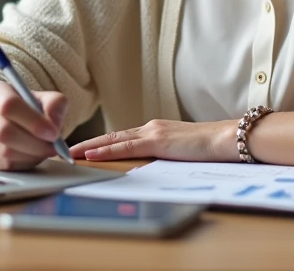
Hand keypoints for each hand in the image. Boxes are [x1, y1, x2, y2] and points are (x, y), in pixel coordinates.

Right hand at [0, 82, 67, 170]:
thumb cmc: (22, 107)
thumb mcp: (40, 98)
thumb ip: (54, 104)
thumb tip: (55, 125)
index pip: (10, 106)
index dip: (33, 122)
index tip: (53, 133)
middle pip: (5, 133)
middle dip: (35, 145)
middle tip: (53, 148)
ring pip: (4, 153)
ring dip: (30, 156)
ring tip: (43, 151)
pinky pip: (3, 166)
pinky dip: (22, 164)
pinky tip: (30, 156)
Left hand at [70, 119, 237, 162]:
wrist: (227, 139)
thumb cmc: (210, 147)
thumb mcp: (182, 151)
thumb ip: (166, 154)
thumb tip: (154, 165)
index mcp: (157, 130)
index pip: (122, 136)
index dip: (102, 143)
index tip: (84, 148)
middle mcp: (151, 127)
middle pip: (112, 136)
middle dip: (89, 144)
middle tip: (66, 150)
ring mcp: (153, 132)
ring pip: (114, 140)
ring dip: (90, 147)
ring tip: (70, 153)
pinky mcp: (157, 142)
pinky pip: (125, 147)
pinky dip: (105, 151)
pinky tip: (89, 155)